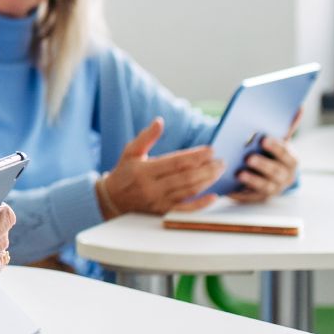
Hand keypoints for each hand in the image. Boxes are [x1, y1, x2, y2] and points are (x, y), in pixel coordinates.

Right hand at [100, 118, 224, 215]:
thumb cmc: (124, 172)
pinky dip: (201, 204)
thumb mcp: (131, 152)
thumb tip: (159, 121)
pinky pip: (185, 210)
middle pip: (186, 177)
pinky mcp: (163, 212)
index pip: (176, 162)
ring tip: (219, 171)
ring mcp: (158, 201)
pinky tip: (214, 197)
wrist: (112, 199)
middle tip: (221, 161)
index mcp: (144, 170)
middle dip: (207, 168)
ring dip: (207, 181)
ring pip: (188, 191)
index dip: (195, 156)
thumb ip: (146, 137)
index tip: (211, 150)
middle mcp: (152, 187)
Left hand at [229, 107, 301, 203]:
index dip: (276, 147)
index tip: (263, 139)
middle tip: (249, 157)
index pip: (286, 154)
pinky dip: (241, 193)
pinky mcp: (258, 198)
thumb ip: (288, 127)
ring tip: (239, 173)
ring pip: (264, 186)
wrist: (270, 175)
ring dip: (252, 179)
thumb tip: (300, 106)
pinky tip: (230, 187)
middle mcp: (285, 177)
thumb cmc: (272, 153)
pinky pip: (250, 196)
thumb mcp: (279, 141)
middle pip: (276, 172)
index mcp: (291, 160)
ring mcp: (273, 189)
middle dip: (263, 164)